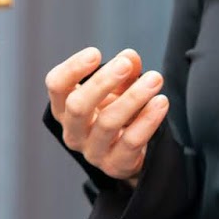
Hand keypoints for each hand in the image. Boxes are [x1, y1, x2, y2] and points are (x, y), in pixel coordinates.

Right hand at [45, 47, 169, 182]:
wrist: (129, 152)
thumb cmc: (116, 112)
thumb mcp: (118, 88)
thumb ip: (124, 71)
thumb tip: (130, 57)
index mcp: (65, 108)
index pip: (57, 86)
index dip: (72, 68)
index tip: (95, 53)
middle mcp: (73, 132)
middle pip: (78, 106)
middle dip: (102, 82)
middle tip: (125, 64)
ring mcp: (92, 151)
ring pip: (108, 123)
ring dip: (134, 97)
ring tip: (155, 79)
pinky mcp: (115, 165)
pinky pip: (132, 141)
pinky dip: (148, 120)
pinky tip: (161, 102)